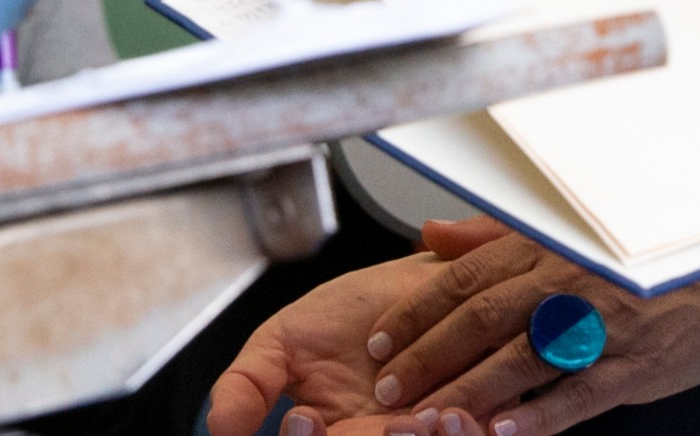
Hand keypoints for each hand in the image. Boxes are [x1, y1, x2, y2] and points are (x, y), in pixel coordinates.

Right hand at [207, 223, 517, 435]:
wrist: (422, 280)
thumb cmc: (354, 313)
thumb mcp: (281, 343)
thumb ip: (247, 384)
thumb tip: (220, 428)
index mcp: (334, 435)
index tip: (302, 417)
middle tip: (390, 424)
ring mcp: (426, 433)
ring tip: (430, 417)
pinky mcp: (478, 422)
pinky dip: (470, 434)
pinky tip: (458, 413)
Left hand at [350, 225, 699, 435]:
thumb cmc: (644, 258)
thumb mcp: (565, 235)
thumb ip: (492, 236)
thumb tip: (430, 235)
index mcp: (546, 248)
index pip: (462, 280)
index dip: (413, 313)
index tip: (378, 342)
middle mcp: (567, 281)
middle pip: (479, 321)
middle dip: (426, 359)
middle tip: (388, 390)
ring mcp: (601, 325)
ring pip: (519, 360)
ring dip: (466, 393)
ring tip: (427, 419)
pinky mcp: (633, 366)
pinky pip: (577, 394)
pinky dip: (537, 413)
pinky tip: (503, 430)